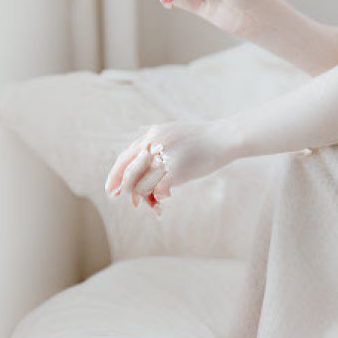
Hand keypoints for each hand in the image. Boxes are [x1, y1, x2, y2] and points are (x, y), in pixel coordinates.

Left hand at [103, 119, 237, 214]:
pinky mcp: (177, 170)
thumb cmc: (204, 140)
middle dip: (124, 189)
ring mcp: (166, 157)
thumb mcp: (175, 134)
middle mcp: (155, 144)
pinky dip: (159, 197)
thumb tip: (142, 164)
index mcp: (153, 135)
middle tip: (125, 201)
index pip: (125, 157)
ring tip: (152, 203)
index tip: (112, 188)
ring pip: (142, 184)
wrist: (226, 137)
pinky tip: (165, 200)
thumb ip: (158, 145)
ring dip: (144, 197)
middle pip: (130, 172)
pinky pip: (159, 190)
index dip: (116, 175)